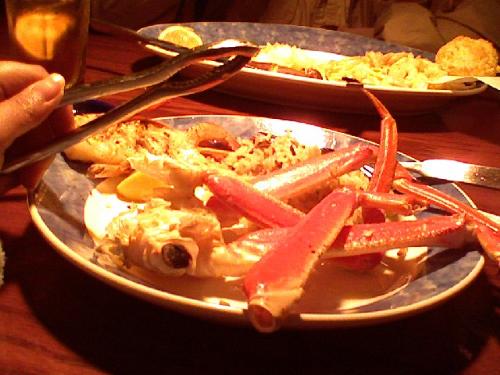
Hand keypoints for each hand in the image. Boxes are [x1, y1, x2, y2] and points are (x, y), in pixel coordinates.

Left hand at [0, 61, 73, 193]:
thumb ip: (26, 108)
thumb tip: (60, 82)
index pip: (36, 78)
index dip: (58, 103)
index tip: (68, 136)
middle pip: (35, 108)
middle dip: (43, 141)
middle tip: (36, 172)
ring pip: (25, 133)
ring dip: (30, 160)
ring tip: (23, 182)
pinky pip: (11, 149)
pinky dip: (13, 168)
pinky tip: (4, 183)